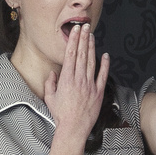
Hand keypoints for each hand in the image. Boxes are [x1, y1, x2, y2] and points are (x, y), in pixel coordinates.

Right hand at [47, 21, 109, 139]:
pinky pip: (102, 75)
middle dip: (83, 39)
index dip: (73, 41)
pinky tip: (105, 55)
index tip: (75, 31)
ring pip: (92, 62)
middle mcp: (79, 79)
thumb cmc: (61, 114)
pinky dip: (104, 64)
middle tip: (85, 26)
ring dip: (92, 47)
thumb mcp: (50, 97)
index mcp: (66, 79)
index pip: (70, 55)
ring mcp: (90, 85)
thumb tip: (53, 73)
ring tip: (92, 36)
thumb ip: (50, 83)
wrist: (73, 128)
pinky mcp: (99, 92)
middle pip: (82, 54)